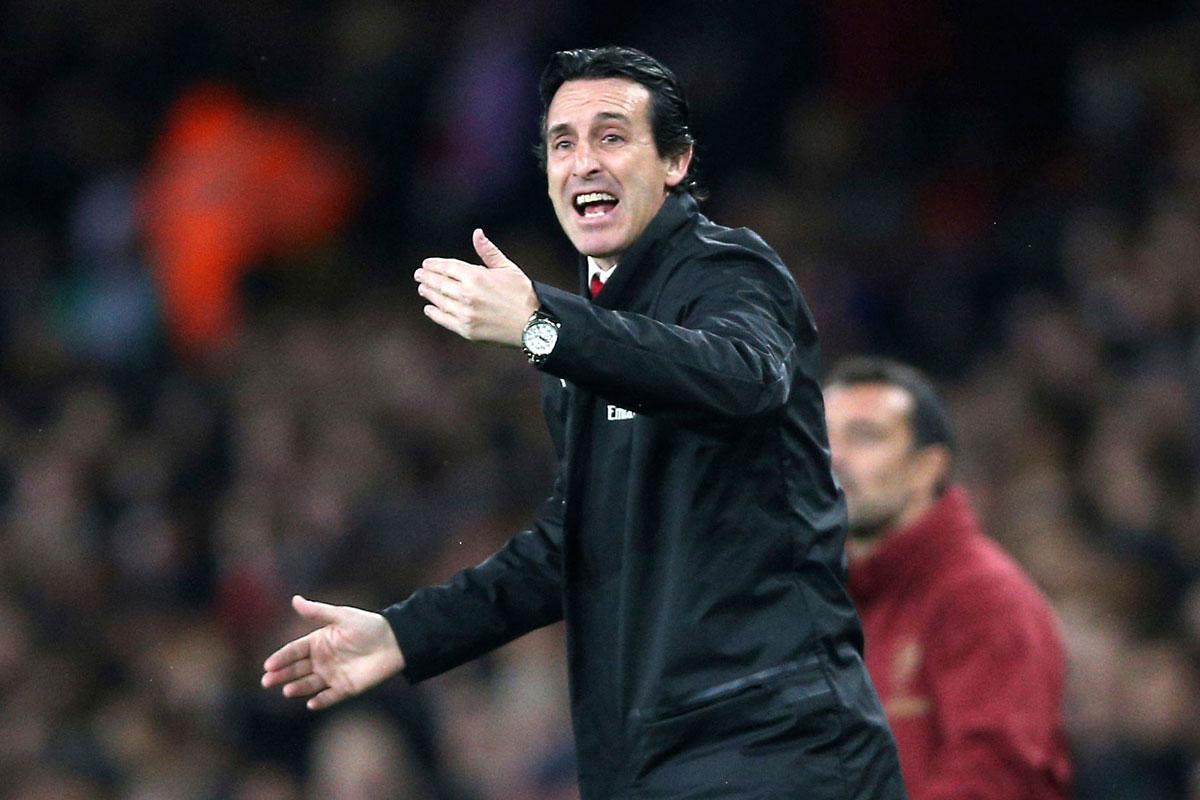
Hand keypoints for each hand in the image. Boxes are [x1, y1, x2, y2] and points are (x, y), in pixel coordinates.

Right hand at [261, 595, 405, 710]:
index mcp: (318, 642)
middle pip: (296, 669)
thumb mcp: (341, 616)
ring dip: (297, 688)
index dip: (280, 658)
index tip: (268, 665)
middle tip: (267, 681)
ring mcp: (332, 675)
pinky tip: (311, 703)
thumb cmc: (367, 626)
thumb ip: (317, 612)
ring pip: (309, 684)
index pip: (294, 651)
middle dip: (281, 675)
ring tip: (287, 690)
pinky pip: (329, 697)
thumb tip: (294, 599)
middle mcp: (322, 660)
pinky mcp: (345, 688)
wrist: (394, 641)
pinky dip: (320, 701)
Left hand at [415, 228, 539, 345]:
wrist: (533, 324)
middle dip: (427, 277)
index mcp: (476, 276)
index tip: (426, 264)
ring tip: (423, 289)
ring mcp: (465, 313)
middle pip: (439, 283)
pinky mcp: (466, 330)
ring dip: (428, 293)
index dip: (434, 265)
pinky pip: (444, 319)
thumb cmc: (523, 294)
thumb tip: (477, 233)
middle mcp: (466, 294)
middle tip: (419, 275)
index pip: (447, 267)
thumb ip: (488, 252)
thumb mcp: (507, 268)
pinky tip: (429, 308)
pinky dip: (434, 313)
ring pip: (439, 300)